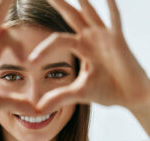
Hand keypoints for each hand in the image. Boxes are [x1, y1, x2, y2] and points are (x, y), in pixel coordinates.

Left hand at [28, 0, 149, 112]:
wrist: (131, 97)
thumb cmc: (108, 91)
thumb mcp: (78, 93)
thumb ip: (58, 97)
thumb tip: (38, 109)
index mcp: (81, 48)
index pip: (56, 41)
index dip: (43, 50)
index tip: (30, 62)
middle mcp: (91, 39)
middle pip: (70, 17)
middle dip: (59, 4)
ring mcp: (105, 37)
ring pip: (89, 13)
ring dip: (81, 1)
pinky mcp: (118, 40)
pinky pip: (114, 21)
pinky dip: (111, 8)